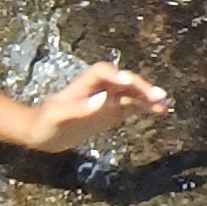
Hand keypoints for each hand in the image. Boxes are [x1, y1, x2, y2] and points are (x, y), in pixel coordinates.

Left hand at [18, 63, 168, 154]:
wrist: (41, 133)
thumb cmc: (46, 123)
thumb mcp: (59, 117)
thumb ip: (80, 108)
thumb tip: (104, 100)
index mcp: (83, 84)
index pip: (103, 72)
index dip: (116, 75)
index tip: (128, 82)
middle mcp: (98, 88)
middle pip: (122, 81)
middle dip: (140, 87)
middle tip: (158, 96)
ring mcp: (106, 99)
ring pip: (130, 94)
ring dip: (147, 97)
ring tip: (165, 104)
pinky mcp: (110, 112)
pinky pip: (131, 106)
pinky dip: (145, 108)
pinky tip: (160, 111)